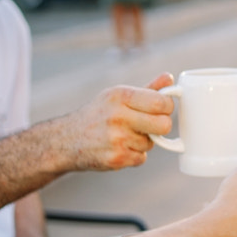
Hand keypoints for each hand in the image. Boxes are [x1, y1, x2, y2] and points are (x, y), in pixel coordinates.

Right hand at [59, 73, 174, 170]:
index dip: (167, 108)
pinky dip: (134, 155)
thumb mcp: (117, 96)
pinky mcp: (116, 158)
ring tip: (124, 136)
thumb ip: (147, 89)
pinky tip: (119, 148)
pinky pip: (141, 158)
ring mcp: (117, 138)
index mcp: (121, 96)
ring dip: (143, 142)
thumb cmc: (98, 115)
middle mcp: (118, 116)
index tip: (161, 110)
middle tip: (150, 126)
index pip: (161, 103)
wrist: (66, 140)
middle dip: (161, 127)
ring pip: (151, 143)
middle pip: (164, 125)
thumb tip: (170, 77)